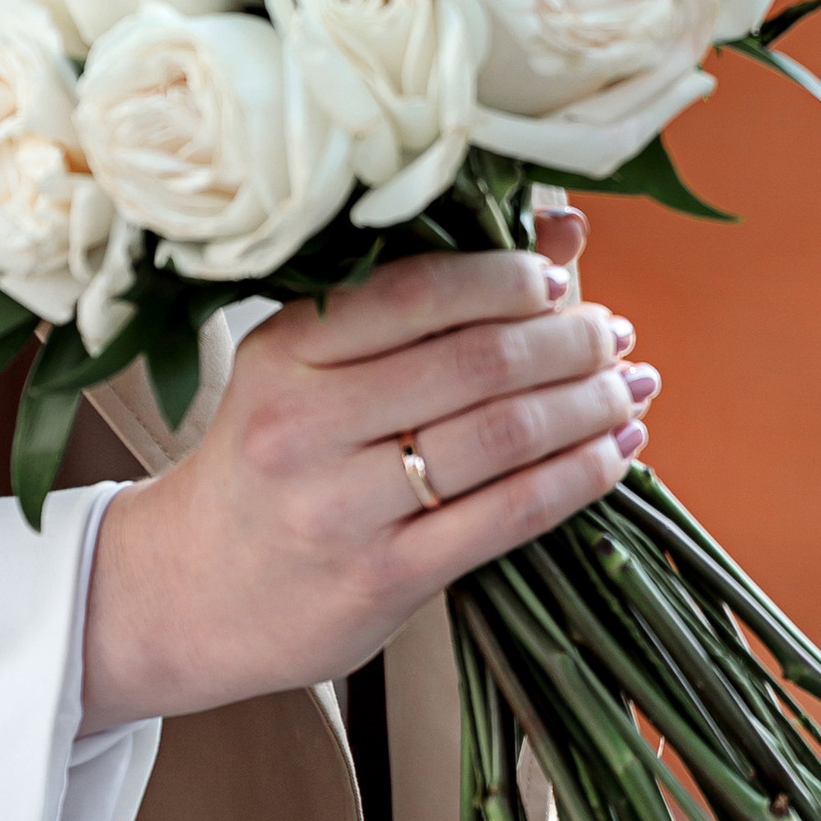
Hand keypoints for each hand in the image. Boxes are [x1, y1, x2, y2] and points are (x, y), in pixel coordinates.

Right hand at [78, 209, 655, 731]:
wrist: (191, 590)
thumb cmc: (270, 463)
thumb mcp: (310, 369)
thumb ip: (421, 302)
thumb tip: (564, 230)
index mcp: (285, 351)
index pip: (417, 291)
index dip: (506, 277)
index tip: (560, 279)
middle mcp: (305, 424)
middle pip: (474, 363)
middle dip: (567, 341)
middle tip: (612, 334)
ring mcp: (342, 507)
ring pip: (499, 437)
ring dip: (586, 408)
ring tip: (628, 388)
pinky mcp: (380, 579)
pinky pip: (505, 516)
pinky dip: (576, 479)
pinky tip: (614, 455)